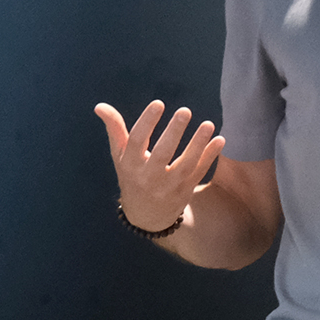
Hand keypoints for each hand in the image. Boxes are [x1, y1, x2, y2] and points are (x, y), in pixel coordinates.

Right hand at [94, 100, 224, 232]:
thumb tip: (100, 106)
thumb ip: (115, 130)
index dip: (147, 122)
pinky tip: (220, 140)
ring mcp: (168, 186)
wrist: (146, 216)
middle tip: (184, 111)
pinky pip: (199, 173)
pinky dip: (210, 157)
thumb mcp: (120, 156)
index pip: (137, 141)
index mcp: (130, 165)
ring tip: (208, 124)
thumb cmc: (132, 176)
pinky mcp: (184, 191)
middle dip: (174, 132)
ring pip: (185, 165)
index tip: (158, 103)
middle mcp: (148, 177)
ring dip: (198, 144)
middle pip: (162, 154)